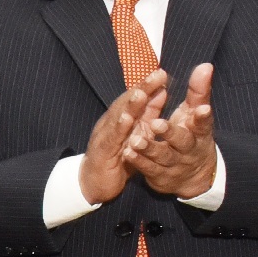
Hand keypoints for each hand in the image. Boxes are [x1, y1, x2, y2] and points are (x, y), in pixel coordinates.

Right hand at [77, 71, 166, 204]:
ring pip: (118, 117)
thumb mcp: (138, 133)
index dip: (148, 85)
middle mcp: (111, 122)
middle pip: (127, 102)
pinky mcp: (103, 151)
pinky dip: (119, 128)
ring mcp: (105, 135)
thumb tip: (162, 92)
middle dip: (142, 88)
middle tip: (157, 75)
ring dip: (129, 105)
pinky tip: (126, 119)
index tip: (162, 73)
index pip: (135, 97)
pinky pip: (112, 138)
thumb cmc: (118, 157)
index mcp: (121, 117)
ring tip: (141, 92)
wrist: (94, 183)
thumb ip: (149, 114)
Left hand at [124, 63, 216, 198]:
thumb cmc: (192, 135)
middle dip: (170, 132)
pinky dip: (138, 161)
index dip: (203, 116)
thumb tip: (205, 65)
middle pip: (182, 141)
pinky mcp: (160, 175)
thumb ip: (198, 91)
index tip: (202, 108)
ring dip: (149, 148)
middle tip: (156, 123)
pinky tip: (127, 153)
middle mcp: (189, 150)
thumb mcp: (195, 115)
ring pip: (162, 156)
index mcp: (199, 133)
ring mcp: (174, 164)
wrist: (194, 176)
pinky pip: (148, 168)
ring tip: (135, 140)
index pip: (203, 123)